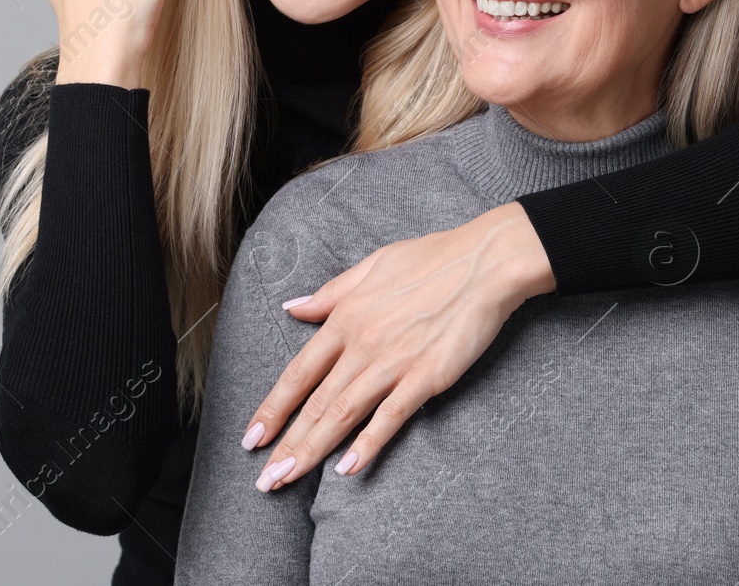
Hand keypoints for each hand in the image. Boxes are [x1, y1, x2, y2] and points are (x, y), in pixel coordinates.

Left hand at [242, 202, 555, 490]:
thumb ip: (331, 292)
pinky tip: (348, 468)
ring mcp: (394, 362)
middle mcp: (362, 342)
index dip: (273, 408)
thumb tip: (293, 307)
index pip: (299, 372)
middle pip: (315, 402)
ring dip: (311, 450)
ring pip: (342, 414)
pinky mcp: (427, 376)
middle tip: (262, 480)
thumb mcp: (372, 264)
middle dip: (284, 444)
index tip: (251, 436)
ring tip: (286, 480)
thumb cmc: (433, 258)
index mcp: (346, 316)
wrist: (486, 262)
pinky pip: (391, 416)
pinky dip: (368, 443)